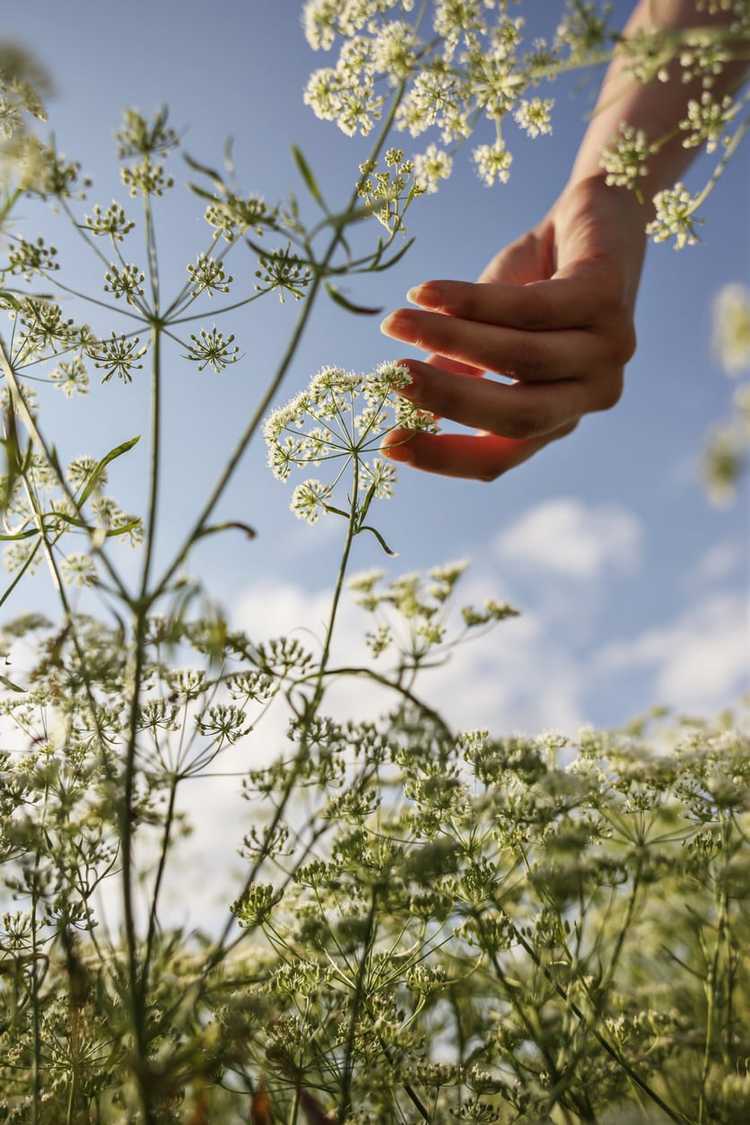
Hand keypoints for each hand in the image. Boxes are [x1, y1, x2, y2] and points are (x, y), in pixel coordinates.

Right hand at [379, 174, 646, 480]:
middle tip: (393, 378)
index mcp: (562, 416)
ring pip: (519, 359)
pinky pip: (528, 308)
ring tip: (396, 323)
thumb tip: (408, 402)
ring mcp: (608, 349)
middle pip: (518, 418)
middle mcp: (593, 393)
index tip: (387, 444)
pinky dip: (470, 301)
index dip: (445, 456)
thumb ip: (459, 371)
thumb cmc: (535, 279)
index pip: (502, 455)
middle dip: (449, 400)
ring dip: (449, 340)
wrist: (596, 210)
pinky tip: (426, 293)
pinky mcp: (606, 299)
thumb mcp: (488, 332)